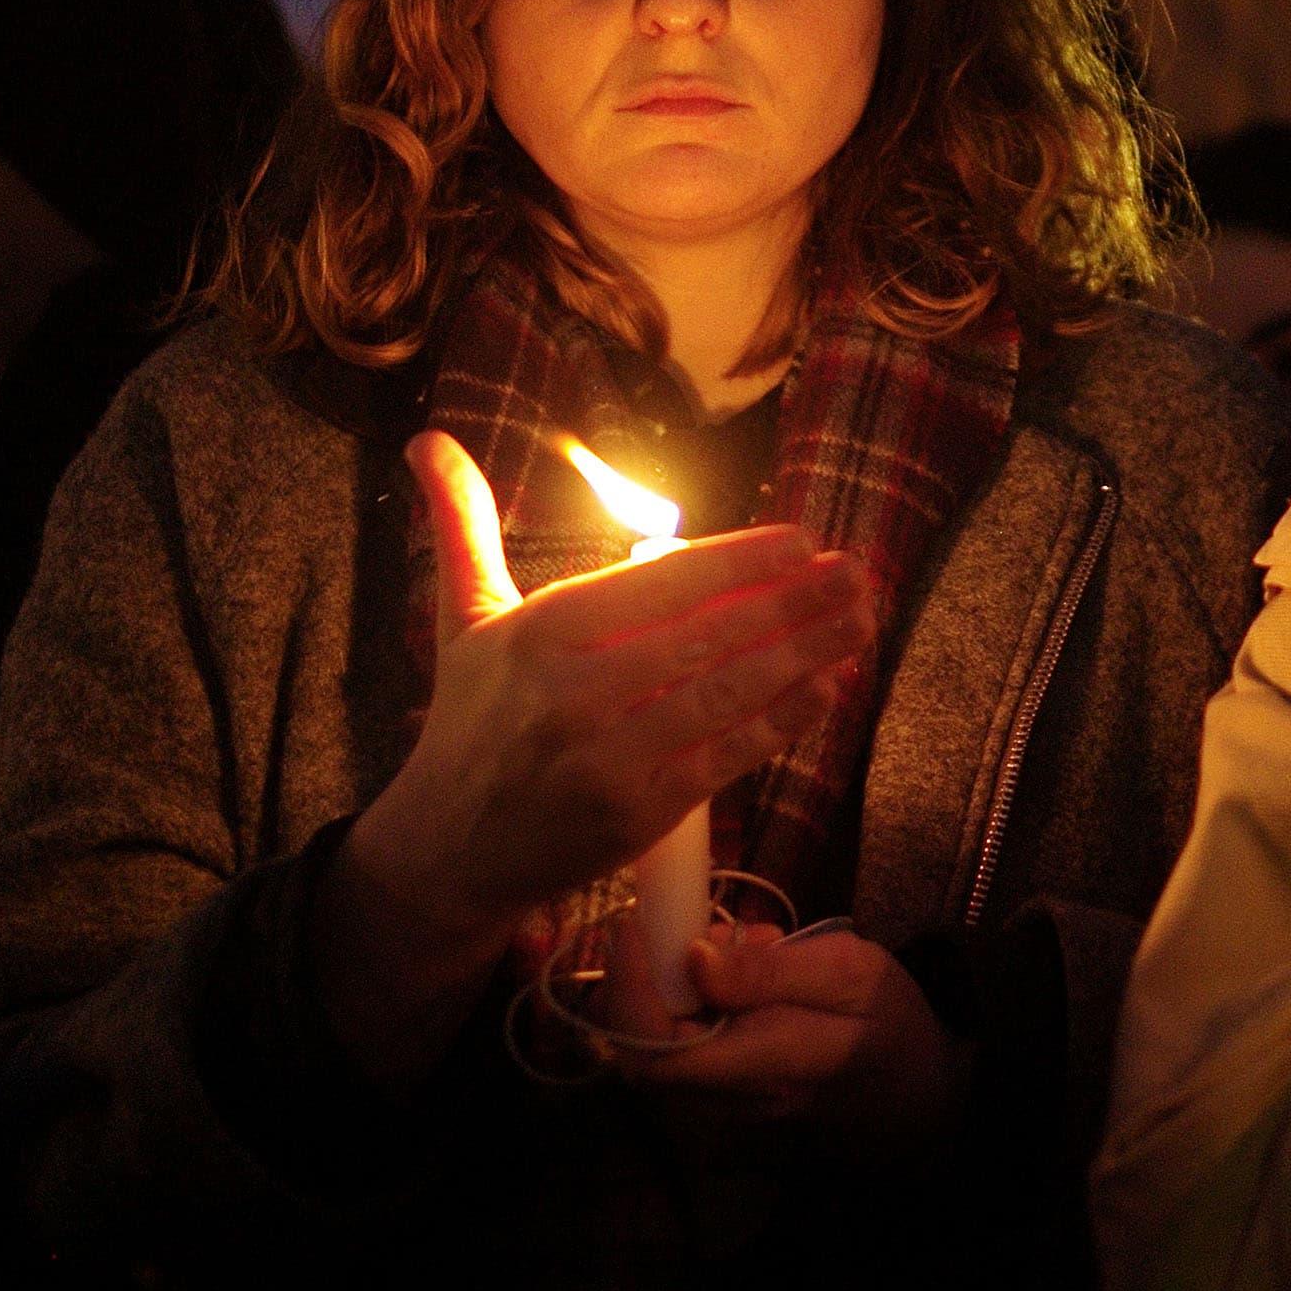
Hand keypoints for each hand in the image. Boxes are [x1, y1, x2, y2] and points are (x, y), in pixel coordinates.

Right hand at [315, 431, 880, 1083]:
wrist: (444, 851)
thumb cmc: (468, 722)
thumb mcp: (462, 618)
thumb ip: (462, 526)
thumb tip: (429, 439)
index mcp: (544, 629)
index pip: (665, 580)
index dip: (742, 558)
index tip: (803, 540)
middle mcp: (577, 689)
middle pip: (710, 635)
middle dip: (794, 600)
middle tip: (857, 572)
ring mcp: (610, 756)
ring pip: (727, 694)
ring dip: (805, 654)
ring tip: (860, 620)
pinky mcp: (636, 814)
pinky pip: (724, 758)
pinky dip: (778, 723)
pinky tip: (824, 689)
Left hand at [615, 919, 969, 1148]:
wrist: (919, 1093)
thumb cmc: (890, 1025)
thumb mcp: (848, 974)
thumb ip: (769, 972)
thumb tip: (693, 958)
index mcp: (758, 1068)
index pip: (652, 1050)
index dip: (626, 988)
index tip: (634, 923)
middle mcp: (725, 1103)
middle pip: (638, 1048)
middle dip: (651, 974)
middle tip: (697, 921)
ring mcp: (719, 1111)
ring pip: (656, 1045)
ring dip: (676, 985)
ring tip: (747, 945)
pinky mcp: (722, 1104)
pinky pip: (681, 1052)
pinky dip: (693, 1004)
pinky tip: (747, 974)